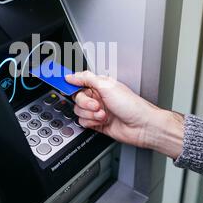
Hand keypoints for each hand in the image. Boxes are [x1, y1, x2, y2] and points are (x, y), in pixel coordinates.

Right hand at [65, 71, 183, 158]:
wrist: (142, 126)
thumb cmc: (132, 106)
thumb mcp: (107, 86)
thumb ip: (86, 79)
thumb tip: (71, 76)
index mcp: (100, 85)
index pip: (79, 81)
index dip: (70, 82)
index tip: (60, 82)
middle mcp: (98, 97)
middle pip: (77, 98)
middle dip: (85, 103)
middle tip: (96, 105)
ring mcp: (98, 111)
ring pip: (79, 111)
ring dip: (90, 114)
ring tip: (103, 114)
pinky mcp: (97, 123)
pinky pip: (83, 122)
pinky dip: (91, 122)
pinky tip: (102, 121)